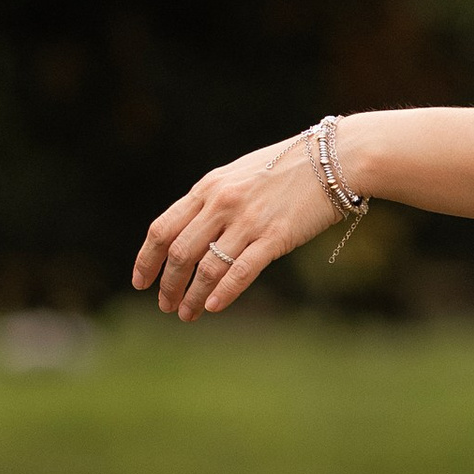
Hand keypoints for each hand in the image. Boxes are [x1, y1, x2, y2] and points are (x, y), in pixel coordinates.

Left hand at [132, 136, 340, 318]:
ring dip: (192, 295)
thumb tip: (192, 233)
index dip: (146, 259)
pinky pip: (241, 270)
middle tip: (165, 305)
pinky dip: (223, 292)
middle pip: (179, 252)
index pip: (162, 228)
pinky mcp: (275, 237)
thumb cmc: (287, 169)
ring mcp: (247, 221)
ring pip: (207, 267)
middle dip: (168, 284)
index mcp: (207, 188)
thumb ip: (213, 202)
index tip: (140, 282)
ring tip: (187, 314)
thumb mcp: (238, 177)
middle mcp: (221, 204)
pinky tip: (213, 307)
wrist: (333, 160)